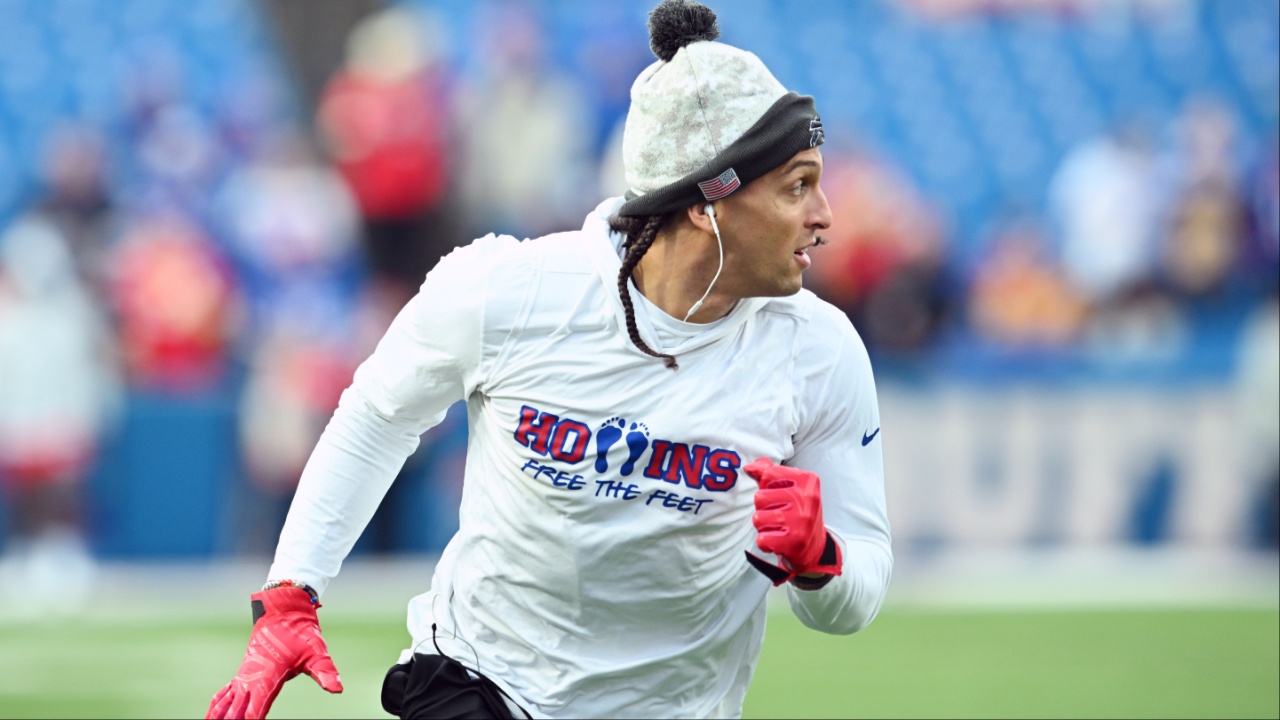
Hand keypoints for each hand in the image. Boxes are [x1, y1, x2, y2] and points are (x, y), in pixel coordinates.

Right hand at [206, 587, 342, 718]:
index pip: (256, 708)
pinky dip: (217, 706)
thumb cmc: (301, 633)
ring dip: (218, 716)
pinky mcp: (243, 672)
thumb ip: (325, 672)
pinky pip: (225, 692)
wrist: (283, 610)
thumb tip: (337, 689)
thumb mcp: (316, 652)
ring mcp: (244, 675)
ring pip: (226, 702)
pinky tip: (212, 715)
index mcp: (268, 677)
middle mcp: (251, 678)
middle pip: (237, 710)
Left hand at [743, 457, 842, 585]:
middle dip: (763, 508)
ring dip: (763, 525)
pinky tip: (777, 540)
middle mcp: (807, 498)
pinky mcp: (794, 542)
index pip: (768, 474)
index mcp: (807, 480)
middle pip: (759, 497)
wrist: (815, 547)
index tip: (779, 495)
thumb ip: (769, 473)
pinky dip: (764, 542)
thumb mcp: (790, 487)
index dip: (766, 486)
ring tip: (778, 527)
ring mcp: (801, 521)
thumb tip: (749, 467)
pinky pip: (762, 539)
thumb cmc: (797, 512)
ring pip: (758, 518)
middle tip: (780, 514)